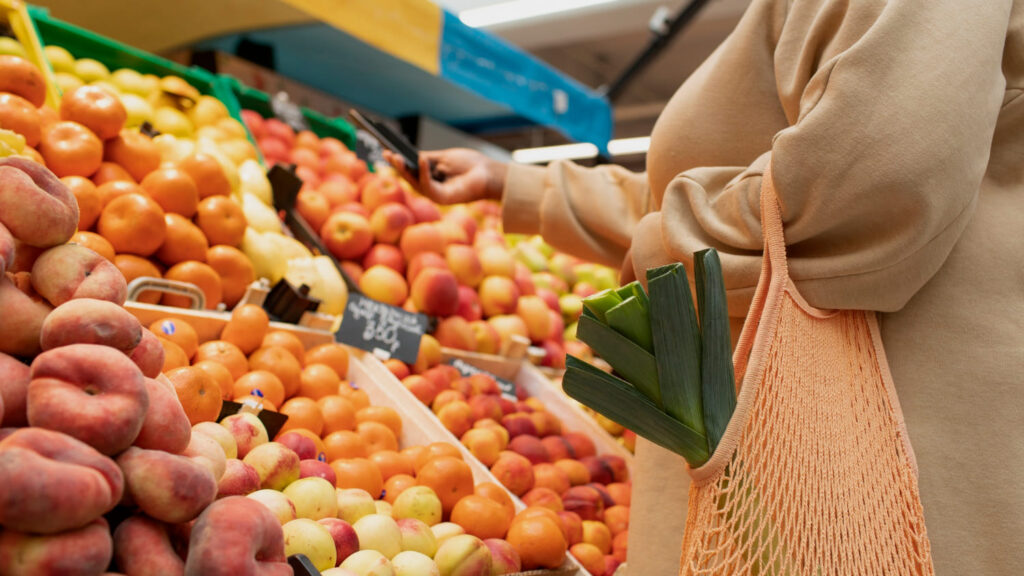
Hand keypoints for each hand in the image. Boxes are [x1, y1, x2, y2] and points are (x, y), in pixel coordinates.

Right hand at [384, 148, 507, 204]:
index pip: (410, 170)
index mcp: (430, 176)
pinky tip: (421, 160)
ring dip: (405, 170)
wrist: (489, 173)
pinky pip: (428, 186)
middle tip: (387, 153)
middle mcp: (430, 187)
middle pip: (409, 177)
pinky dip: (424, 173)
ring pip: (415, 183)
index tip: (385, 150)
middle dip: (397, 165)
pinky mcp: (442, 199)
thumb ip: (426, 158)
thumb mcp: (443, 157)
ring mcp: (435, 194)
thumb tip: (408, 156)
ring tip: (397, 156)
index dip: (398, 161)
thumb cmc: (470, 165)